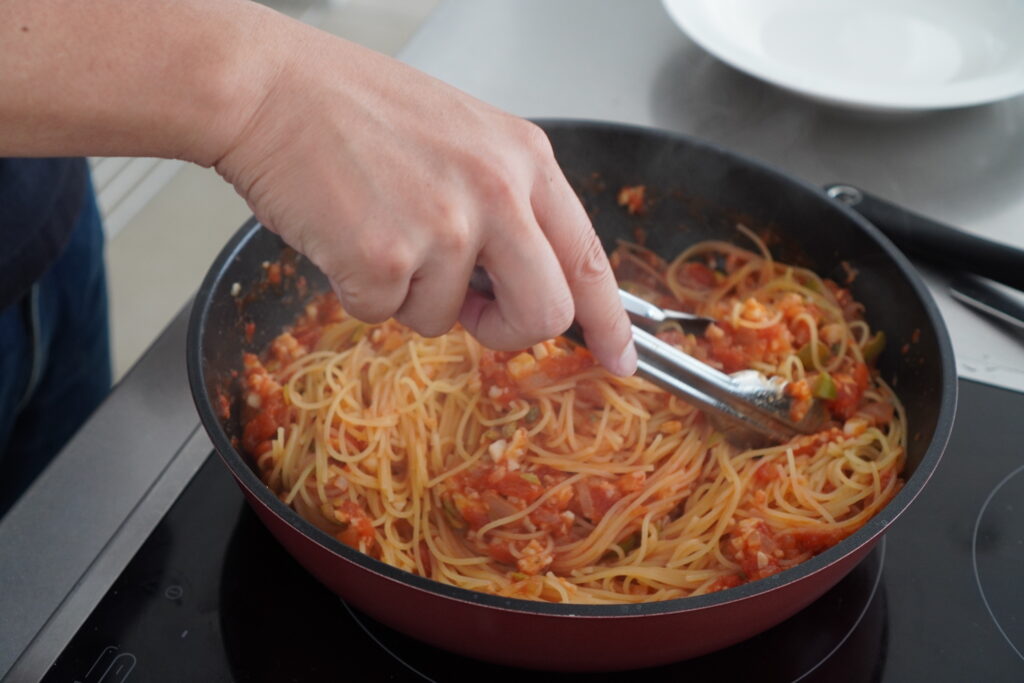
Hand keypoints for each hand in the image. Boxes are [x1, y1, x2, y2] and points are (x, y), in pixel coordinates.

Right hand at [214, 19, 635, 375]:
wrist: (269, 88)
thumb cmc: (354, 108)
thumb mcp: (462, 139)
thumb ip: (506, 206)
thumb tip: (518, 280)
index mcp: (524, 159)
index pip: (588, 256)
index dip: (609, 320)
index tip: (619, 358)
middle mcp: (497, 191)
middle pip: (545, 312)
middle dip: (507, 330)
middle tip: (469, 311)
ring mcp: (445, 226)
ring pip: (447, 320)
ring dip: (409, 295)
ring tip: (376, 227)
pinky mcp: (387, 257)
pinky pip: (384, 314)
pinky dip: (359, 289)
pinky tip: (344, 232)